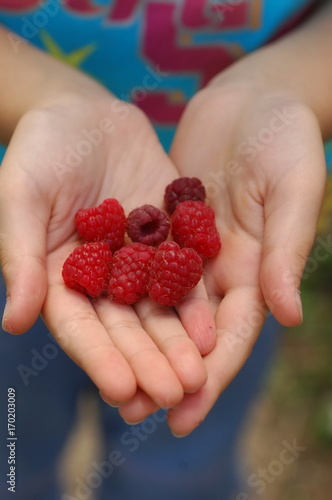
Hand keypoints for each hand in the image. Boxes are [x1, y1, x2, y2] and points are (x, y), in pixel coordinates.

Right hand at [0, 83, 215, 408]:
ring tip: (199, 375)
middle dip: (149, 362)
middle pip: (125, 328)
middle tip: (174, 394)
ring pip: (158, 311)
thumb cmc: (41, 149)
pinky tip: (212, 329)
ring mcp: (136, 262)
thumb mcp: (21, 193)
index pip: (79, 326)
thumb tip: (15, 322)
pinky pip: (183, 275)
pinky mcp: (168, 240)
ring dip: (177, 344)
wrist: (85, 113)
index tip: (122, 389)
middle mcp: (101, 279)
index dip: (99, 358)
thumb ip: (20, 255)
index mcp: (59, 276)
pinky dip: (196, 303)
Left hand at [119, 76, 325, 431]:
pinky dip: (122, 293)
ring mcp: (191, 252)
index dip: (212, 377)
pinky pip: (140, 267)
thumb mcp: (293, 187)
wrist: (251, 99)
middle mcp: (221, 271)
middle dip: (164, 372)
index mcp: (257, 270)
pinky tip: (98, 316)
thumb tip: (287, 315)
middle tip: (133, 413)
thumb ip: (287, 249)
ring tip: (110, 381)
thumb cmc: (284, 137)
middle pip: (191, 334)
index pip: (233, 335)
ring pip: (160, 308)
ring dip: (138, 344)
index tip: (184, 416)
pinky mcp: (165, 229)